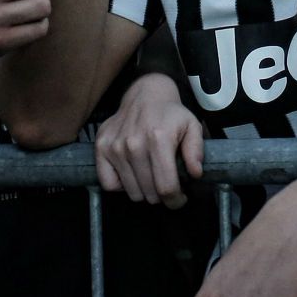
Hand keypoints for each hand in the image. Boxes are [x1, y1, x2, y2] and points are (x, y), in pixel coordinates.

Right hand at [95, 72, 203, 207]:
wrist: (144, 95)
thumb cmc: (170, 115)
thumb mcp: (192, 127)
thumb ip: (196, 150)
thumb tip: (195, 173)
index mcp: (159, 139)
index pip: (166, 187)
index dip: (175, 200)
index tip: (179, 199)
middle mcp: (134, 144)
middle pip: (149, 193)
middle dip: (162, 196)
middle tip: (166, 185)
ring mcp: (115, 146)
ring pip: (131, 192)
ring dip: (143, 191)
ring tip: (151, 177)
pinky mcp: (101, 148)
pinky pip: (108, 184)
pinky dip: (121, 186)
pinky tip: (132, 175)